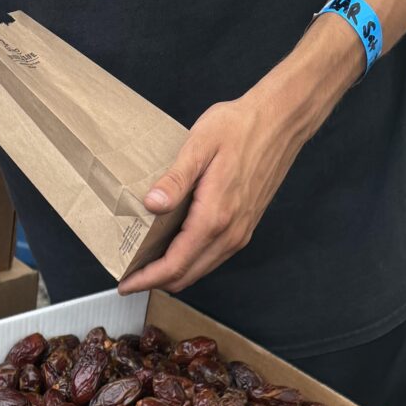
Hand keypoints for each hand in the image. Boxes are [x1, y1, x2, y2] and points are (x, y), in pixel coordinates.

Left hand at [119, 94, 302, 295]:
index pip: (173, 266)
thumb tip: (152, 205)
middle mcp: (229, 234)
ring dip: (172, 273)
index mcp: (214, 218)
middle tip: (129, 276)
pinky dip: (189, 262)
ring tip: (147, 263)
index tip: (125, 284)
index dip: (146, 279)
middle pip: (185, 277)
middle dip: (155, 281)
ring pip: (198, 271)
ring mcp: (239, 234)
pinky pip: (211, 258)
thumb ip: (175, 180)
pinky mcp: (244, 229)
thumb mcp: (200, 145)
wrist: (280, 121)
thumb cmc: (240, 127)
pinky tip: (175, 247)